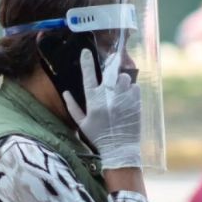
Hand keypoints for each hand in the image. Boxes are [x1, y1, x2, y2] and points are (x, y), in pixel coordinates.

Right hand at [63, 49, 141, 169]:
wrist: (120, 149)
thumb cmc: (98, 137)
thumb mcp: (82, 123)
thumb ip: (73, 107)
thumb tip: (66, 92)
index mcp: (93, 101)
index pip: (88, 76)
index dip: (86, 62)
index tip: (85, 51)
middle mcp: (108, 98)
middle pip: (110, 73)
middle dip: (110, 69)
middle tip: (111, 70)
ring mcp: (123, 99)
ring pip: (125, 77)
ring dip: (122, 80)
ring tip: (120, 89)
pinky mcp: (136, 103)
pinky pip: (135, 87)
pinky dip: (132, 89)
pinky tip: (128, 97)